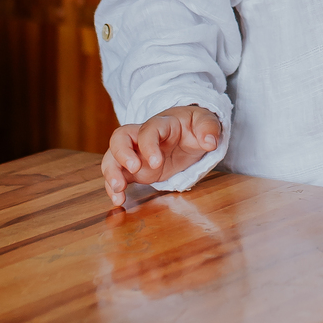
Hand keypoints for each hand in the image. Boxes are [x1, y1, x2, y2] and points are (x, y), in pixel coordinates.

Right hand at [101, 106, 222, 208]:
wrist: (187, 133)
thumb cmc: (193, 125)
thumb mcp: (206, 121)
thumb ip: (209, 128)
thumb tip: (210, 142)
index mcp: (161, 124)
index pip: (148, 130)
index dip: (148, 145)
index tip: (156, 162)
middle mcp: (142, 137)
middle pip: (120, 138)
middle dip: (121, 155)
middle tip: (133, 171)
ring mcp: (135, 153)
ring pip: (113, 157)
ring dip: (112, 174)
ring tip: (119, 193)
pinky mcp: (134, 169)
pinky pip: (118, 175)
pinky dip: (114, 188)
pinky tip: (119, 201)